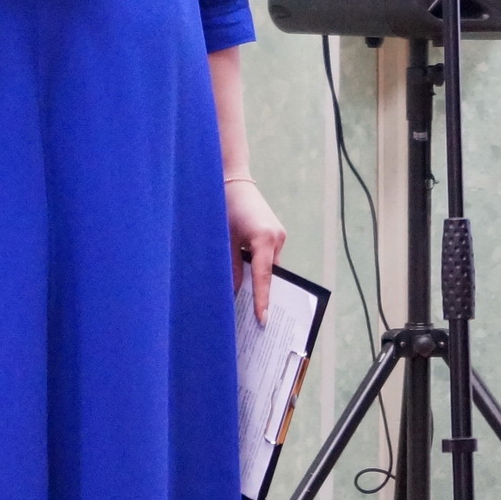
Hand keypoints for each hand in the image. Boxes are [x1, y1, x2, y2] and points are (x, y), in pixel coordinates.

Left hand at [226, 175, 285, 323]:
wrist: (232, 179)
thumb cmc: (223, 207)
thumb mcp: (223, 239)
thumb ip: (229, 266)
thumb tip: (233, 291)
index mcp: (264, 239)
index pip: (264, 277)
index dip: (262, 300)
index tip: (263, 320)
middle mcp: (276, 238)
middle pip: (270, 274)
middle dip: (263, 293)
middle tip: (255, 318)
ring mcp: (278, 235)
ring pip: (270, 266)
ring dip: (259, 279)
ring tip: (248, 300)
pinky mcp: (274, 232)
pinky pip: (268, 257)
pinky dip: (259, 267)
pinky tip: (247, 277)